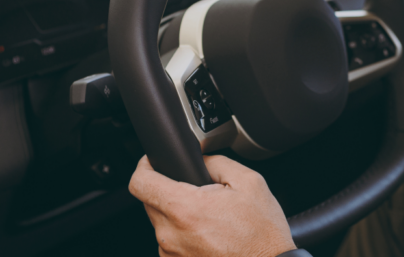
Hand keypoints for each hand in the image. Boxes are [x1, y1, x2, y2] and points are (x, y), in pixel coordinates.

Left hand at [129, 155, 295, 256]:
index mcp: (185, 209)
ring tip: (210, 218)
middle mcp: (171, 234)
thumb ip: (216, 161)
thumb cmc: (263, 233)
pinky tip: (209, 235)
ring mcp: (172, 254)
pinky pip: (170, 241)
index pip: (140, 183)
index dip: (144, 166)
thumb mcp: (249, 182)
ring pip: (161, 222)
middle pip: (150, 201)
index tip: (152, 163)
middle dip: (169, 190)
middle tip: (199, 193)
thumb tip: (198, 155)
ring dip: (178, 214)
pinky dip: (184, 234)